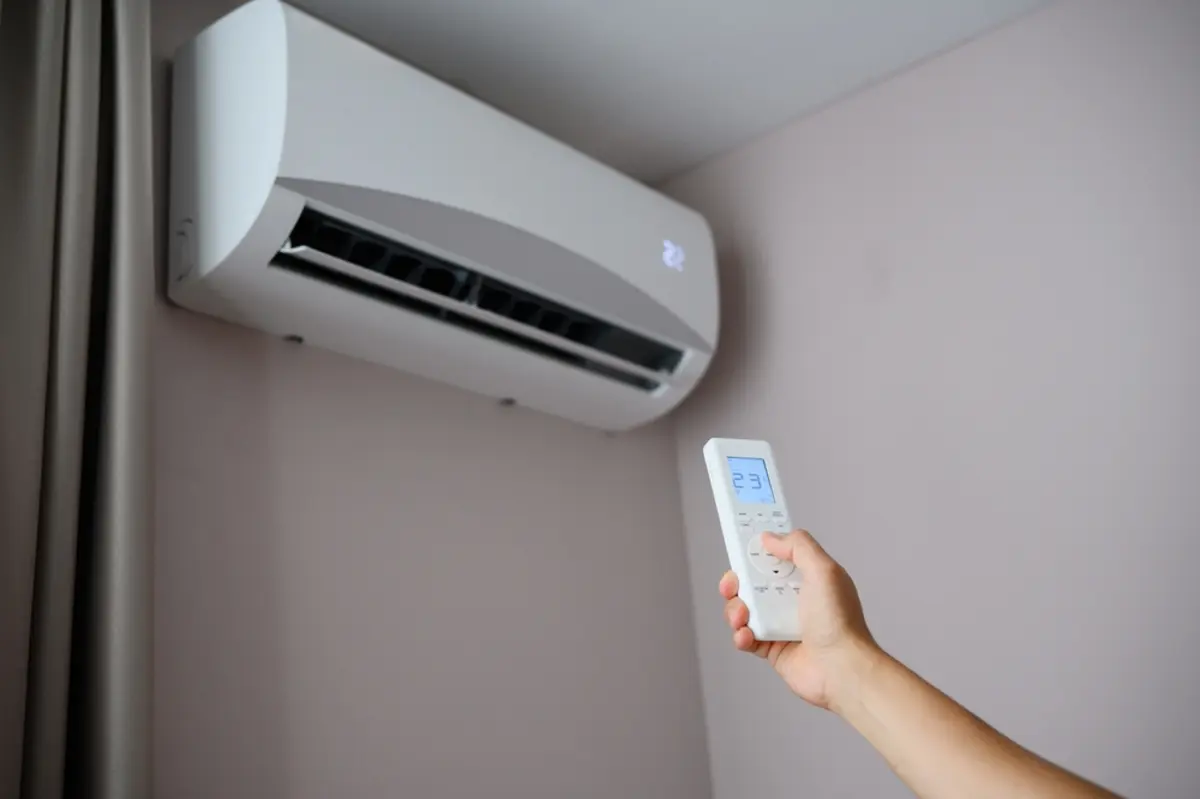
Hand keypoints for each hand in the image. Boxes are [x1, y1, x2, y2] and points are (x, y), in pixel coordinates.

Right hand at [719, 529, 880, 711]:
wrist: (840, 668)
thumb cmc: (839, 622)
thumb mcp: (823, 570)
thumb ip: (798, 546)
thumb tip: (770, 538)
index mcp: (807, 577)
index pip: (777, 556)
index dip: (757, 551)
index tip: (741, 547)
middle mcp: (794, 599)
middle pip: (753, 582)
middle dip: (737, 581)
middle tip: (733, 584)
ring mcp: (781, 623)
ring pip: (745, 609)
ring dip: (735, 610)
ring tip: (742, 617)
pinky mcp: (772, 647)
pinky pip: (746, 637)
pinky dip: (741, 635)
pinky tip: (747, 635)